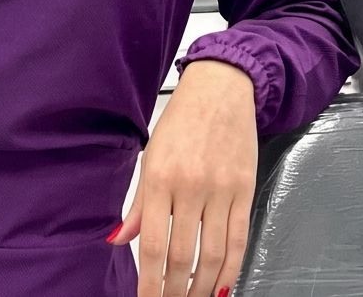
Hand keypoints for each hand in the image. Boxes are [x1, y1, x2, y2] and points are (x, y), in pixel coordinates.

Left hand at [111, 60, 257, 296]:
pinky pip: (239, 237)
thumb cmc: (183, 119)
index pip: (152, 245)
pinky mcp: (245, 187)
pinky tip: (223, 285)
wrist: (222, 87)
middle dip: (174, 291)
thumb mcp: (151, 156)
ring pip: (213, 254)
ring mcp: (221, 188)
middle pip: (181, 256)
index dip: (149, 284)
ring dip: (202, 287)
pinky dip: (232, 268)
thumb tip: (118, 241)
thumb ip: (137, 204)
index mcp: (160, 178)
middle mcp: (190, 185)